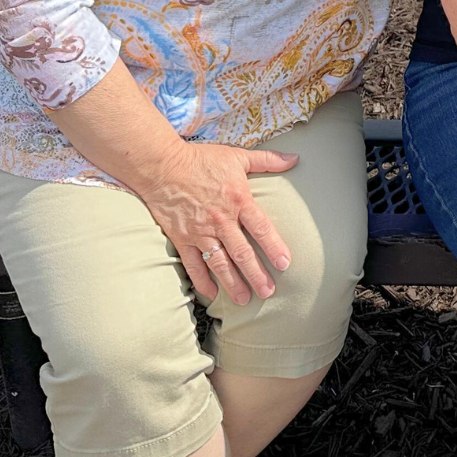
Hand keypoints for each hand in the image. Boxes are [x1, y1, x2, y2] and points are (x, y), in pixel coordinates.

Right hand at [133, 140, 297, 305]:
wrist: (162, 166)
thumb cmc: (202, 160)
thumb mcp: (238, 156)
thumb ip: (268, 160)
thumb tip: (295, 158)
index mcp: (238, 200)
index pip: (261, 228)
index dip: (274, 247)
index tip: (285, 264)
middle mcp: (221, 220)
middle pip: (242, 252)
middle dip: (256, 274)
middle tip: (268, 292)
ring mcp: (200, 232)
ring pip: (220, 263)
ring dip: (233, 283)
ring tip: (245, 299)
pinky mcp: (182, 238)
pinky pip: (193, 264)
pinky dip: (202, 280)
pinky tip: (212, 294)